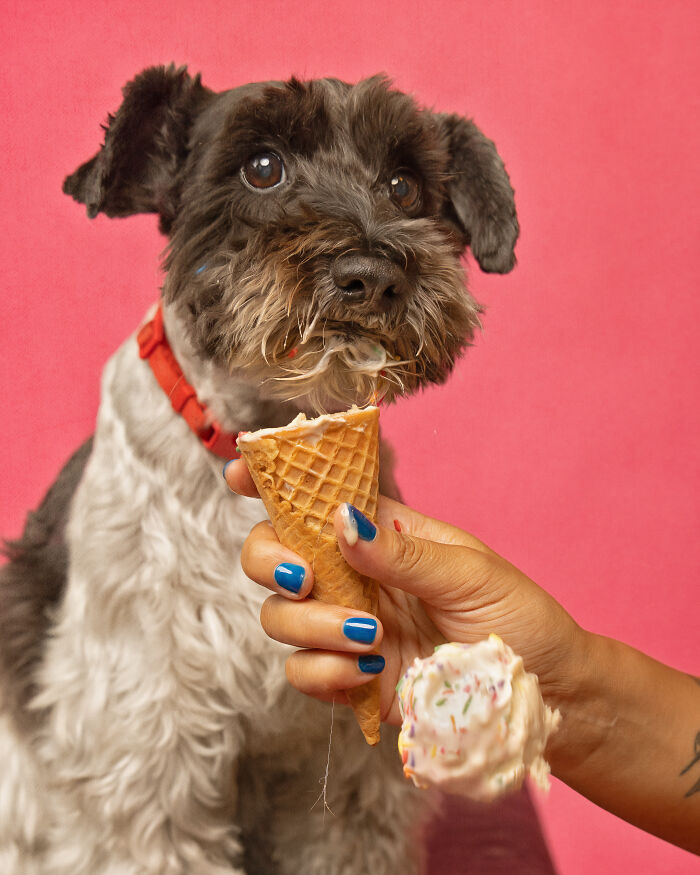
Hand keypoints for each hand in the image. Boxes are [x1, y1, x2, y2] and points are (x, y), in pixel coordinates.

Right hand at [225, 459, 585, 727]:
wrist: (543, 693)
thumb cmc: (516, 618)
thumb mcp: (468, 572)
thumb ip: (402, 551)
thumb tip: (339, 520)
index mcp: (382, 534)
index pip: (318, 498)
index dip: (273, 482)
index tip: (241, 472)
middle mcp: (353, 576)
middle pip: (273, 555)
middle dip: (271, 561)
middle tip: (305, 577)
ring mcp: (346, 627)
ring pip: (279, 615)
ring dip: (310, 625)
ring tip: (370, 638)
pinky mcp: (349, 678)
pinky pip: (302, 671)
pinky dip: (323, 672)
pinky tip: (368, 673)